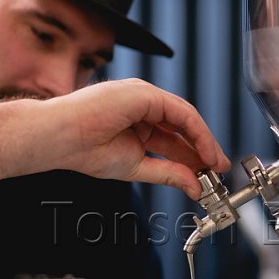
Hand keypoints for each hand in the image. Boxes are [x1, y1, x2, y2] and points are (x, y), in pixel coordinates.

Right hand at [49, 78, 229, 196]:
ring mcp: (143, 97)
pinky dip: (197, 132)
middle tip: (218, 170)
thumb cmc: (83, 150)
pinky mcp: (144, 94)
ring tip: (215, 163)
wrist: (60, 139)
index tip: (207, 173)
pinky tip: (205, 150)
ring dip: (204, 141)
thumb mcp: (135, 167)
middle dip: (203, 149)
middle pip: (183, 126)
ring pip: (185, 117)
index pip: (173, 137)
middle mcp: (141, 107)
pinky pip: (180, 112)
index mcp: (136, 122)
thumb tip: (192, 185)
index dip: (193, 155)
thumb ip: (167, 173)